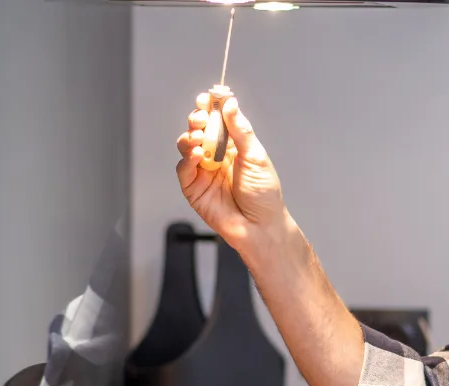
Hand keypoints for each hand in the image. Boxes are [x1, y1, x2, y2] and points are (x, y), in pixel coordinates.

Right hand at [175, 92, 287, 250]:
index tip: (209, 96)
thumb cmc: (264, 195)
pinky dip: (187, 159)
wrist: (260, 226)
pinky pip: (184, 168)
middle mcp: (216, 155)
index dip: (211, 106)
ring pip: (187, 146)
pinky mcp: (193, 187)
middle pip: (199, 129)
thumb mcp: (255, 156)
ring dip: (190, 136)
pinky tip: (197, 154)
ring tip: (199, 136)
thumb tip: (230, 103)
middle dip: (197, 118)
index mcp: (233, 145)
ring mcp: (203, 171)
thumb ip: (240, 130)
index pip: (218, 119)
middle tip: (201, 116)